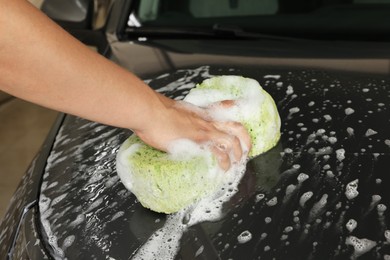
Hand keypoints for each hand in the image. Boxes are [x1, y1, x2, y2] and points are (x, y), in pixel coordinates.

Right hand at [134, 95, 250, 170]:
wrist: (149, 111)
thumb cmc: (154, 112)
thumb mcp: (169, 111)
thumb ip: (176, 118)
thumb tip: (170, 125)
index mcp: (200, 114)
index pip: (223, 109)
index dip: (234, 118)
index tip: (239, 127)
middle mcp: (206, 121)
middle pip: (235, 127)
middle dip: (245, 140)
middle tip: (245, 151)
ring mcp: (203, 131)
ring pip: (231, 141)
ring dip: (237, 154)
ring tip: (236, 163)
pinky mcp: (198, 141)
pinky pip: (219, 152)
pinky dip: (224, 161)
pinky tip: (223, 168)